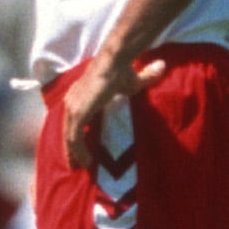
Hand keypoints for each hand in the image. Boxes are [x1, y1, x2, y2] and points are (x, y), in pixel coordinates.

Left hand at [59, 51, 164, 178]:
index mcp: (78, 95)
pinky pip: (75, 137)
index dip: (74, 136)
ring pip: (70, 137)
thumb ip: (145, 78)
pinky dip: (79, 150)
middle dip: (71, 149)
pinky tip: (86, 161)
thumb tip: (161, 67)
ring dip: (74, 153)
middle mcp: (71, 101)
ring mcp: (73, 107)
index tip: (78, 149)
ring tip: (82, 166)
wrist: (115, 62)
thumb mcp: (133, 81)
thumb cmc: (122, 70)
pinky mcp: (78, 113)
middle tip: (77, 165)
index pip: (72, 121)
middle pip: (67, 131)